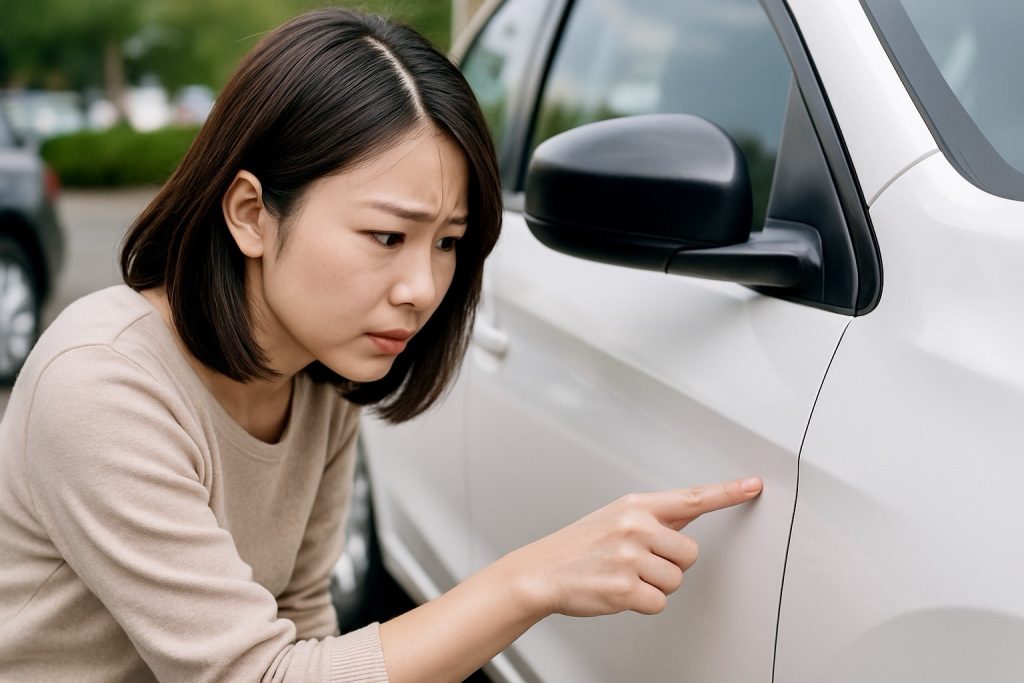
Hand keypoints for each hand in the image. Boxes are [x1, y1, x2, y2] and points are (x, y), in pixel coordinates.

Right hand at [503, 477, 762, 618]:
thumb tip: (686, 520)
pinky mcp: (625, 588)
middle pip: (691, 554)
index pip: (691, 497)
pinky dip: (643, 603)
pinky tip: (619, 591)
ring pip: (676, 581)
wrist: (541, 571)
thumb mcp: (615, 518)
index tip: (754, 486)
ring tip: (624, 575)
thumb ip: (653, 519)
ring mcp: (629, 557)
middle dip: (671, 564)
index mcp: (636, 506)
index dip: (727, 492)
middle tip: (639, 562)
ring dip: (655, 586)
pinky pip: (659, 602)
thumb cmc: (579, 546)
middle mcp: (635, 526)